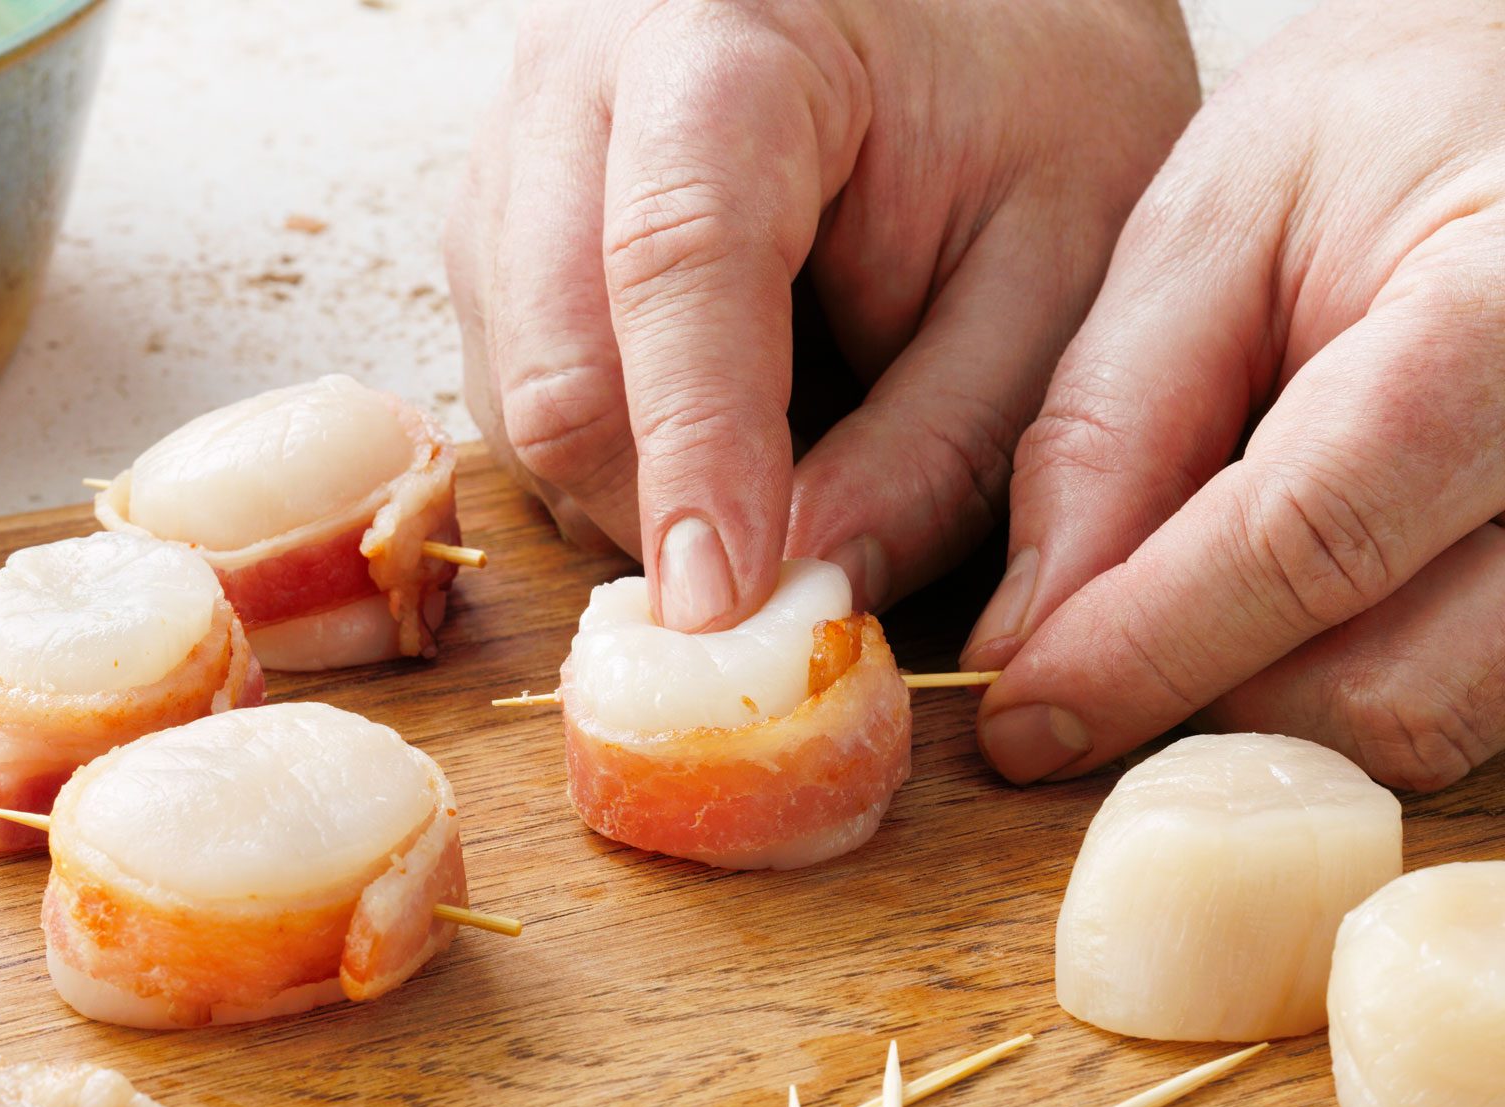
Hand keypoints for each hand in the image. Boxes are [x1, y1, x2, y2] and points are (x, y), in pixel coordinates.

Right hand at [445, 0, 1196, 627]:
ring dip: (637, 495)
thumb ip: (940, 444)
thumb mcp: (1053, 271)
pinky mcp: (497, 238)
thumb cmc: (1026, 113)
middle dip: (659, 507)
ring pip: (519, 406)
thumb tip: (806, 586)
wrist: (959, 16)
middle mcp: (576, 86)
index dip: (696, 447)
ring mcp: (511, 165)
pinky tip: (717, 434)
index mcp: (730, 39)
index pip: (677, 257)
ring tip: (777, 469)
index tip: (728, 604)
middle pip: (554, 360)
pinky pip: (515, 403)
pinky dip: (614, 465)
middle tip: (775, 586)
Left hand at [964, 0, 1504, 790]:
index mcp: (1497, 316)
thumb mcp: (1211, 225)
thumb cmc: (1376, 132)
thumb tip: (1022, 644)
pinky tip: (1295, 596)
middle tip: (1095, 641)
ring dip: (1277, 701)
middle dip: (1203, 694)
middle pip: (1383, 684)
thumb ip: (1108, 431)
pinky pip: (1467, 704)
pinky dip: (1349, 680)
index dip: (1139, 653)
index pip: (1304, 544)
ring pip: (1429, 724)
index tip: (1019, 718)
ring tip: (1202, 590)